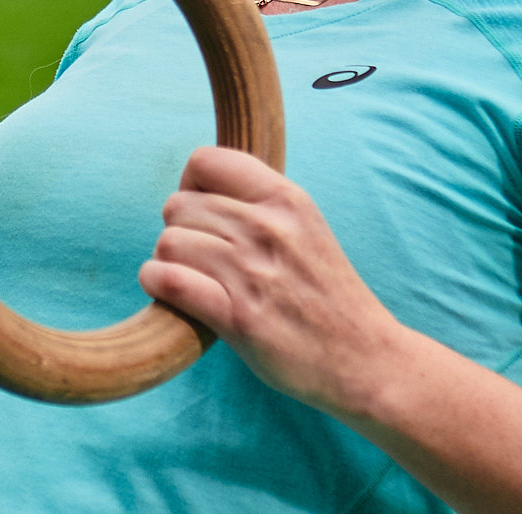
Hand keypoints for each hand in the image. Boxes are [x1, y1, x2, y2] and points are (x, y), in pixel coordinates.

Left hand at [139, 145, 399, 416]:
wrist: (364, 359)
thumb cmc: (326, 295)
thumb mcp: (304, 228)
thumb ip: (259, 205)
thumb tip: (197, 190)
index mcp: (286, 198)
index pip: (205, 161)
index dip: (190, 186)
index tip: (200, 214)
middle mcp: (269, 228)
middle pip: (178, 204)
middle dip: (177, 229)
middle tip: (196, 257)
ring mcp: (254, 272)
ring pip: (169, 241)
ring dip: (167, 261)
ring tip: (188, 278)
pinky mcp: (239, 318)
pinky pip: (169, 280)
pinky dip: (157, 284)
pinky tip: (167, 291)